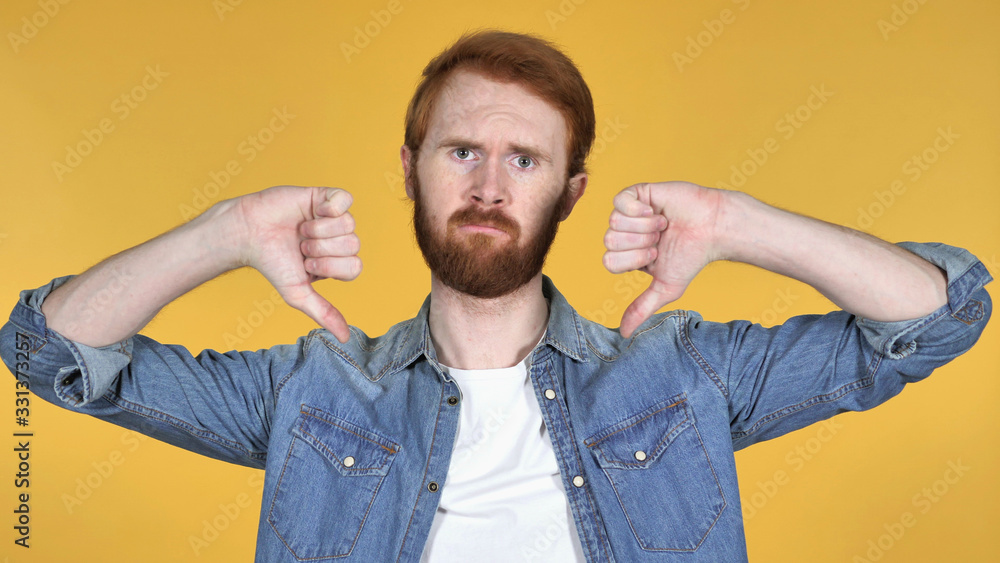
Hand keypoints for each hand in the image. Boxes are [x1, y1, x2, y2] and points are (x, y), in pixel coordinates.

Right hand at [236, 186, 360, 342]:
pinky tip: (314, 211)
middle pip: (353, 245)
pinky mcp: (324, 196)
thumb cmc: (271, 263)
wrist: (248, 233)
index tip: (307, 264)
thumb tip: (345, 339)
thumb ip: (323, 313)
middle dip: (323, 248)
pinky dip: (330, 207)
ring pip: (349, 224)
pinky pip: (345, 199)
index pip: (354, 267)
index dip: (330, 266)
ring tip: (301, 230)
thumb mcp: (298, 293)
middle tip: (301, 246)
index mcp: (336, 263)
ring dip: (320, 229)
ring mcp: (332, 218)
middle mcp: (338, 240)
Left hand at [603, 182, 725, 337]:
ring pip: (614, 222)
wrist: (713, 229)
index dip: (633, 260)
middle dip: (639, 243)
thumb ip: (642, 308)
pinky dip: (638, 210)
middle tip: (660, 239)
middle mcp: (625, 233)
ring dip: (644, 227)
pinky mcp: (638, 193)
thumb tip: (625, 334)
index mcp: (627, 255)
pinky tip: (656, 211)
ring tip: (662, 225)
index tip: (656, 255)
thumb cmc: (692, 256)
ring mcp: (630, 212)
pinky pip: (619, 201)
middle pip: (609, 241)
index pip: (609, 261)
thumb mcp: (666, 287)